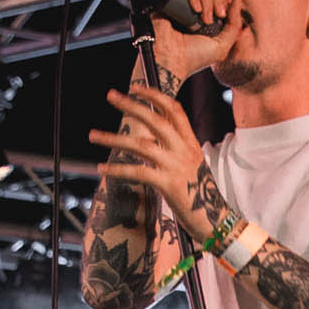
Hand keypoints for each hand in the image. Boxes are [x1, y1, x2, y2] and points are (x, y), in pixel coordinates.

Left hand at [89, 84, 229, 240]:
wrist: (215, 220)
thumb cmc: (200, 196)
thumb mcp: (191, 166)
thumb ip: (174, 151)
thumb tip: (149, 140)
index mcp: (190, 144)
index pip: (174, 110)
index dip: (154, 96)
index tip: (136, 88)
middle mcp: (184, 151)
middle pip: (155, 120)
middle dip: (132, 105)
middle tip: (111, 95)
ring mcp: (176, 167)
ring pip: (141, 144)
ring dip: (114, 138)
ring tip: (93, 135)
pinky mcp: (168, 185)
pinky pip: (137, 172)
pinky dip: (117, 170)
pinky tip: (102, 168)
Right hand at [148, 0, 235, 82]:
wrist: (172, 61)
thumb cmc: (194, 57)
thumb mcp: (222, 45)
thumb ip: (234, 24)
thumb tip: (237, 0)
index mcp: (201, 16)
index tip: (224, 13)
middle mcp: (189, 7)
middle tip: (219, 15)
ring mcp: (177, 2)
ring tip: (206, 19)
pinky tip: (196, 10)